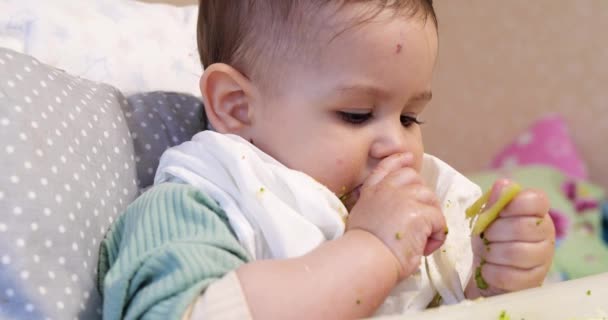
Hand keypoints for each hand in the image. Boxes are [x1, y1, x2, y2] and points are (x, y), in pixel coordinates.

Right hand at [345, 153, 446, 279]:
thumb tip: (390, 208)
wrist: (365, 259)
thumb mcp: (360, 216)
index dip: (400, 161)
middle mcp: (388, 190)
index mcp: (372, 191)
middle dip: (422, 198)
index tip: (409, 159)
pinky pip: (439, 220)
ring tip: (420, 240)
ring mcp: (404, 198)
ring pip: (431, 200)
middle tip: (417, 223)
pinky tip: (424, 248)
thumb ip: (374, 204)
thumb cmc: (361, 247)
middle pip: (416, 179)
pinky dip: (436, 236)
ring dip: (431, 220)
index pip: (388, 167)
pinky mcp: (419, 212)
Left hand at [471, 179, 554, 295]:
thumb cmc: (491, 237)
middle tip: (487, 236)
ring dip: (491, 253)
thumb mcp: (488, 216)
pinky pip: (508, 276)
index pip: (537, 200)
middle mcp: (547, 234)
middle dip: (494, 232)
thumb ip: (495, 200)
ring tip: (488, 253)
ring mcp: (544, 259)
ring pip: (515, 252)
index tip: (499, 212)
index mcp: (537, 212)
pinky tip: (489, 269)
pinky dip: (490, 272)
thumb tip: (503, 185)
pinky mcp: (534, 281)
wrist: (489, 269)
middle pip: (521, 227)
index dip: (514, 204)